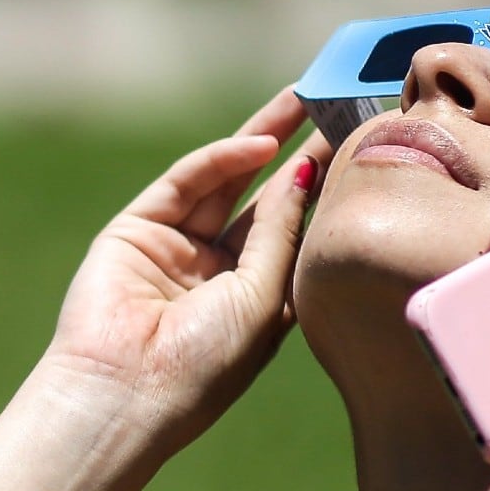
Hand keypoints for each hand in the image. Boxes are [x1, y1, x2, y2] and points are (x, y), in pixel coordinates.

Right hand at [41, 88, 325, 449]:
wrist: (125, 392)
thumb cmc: (205, 364)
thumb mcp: (263, 299)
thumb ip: (282, 232)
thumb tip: (303, 171)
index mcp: (257, 300)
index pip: (298, 232)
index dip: (327, 190)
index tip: (364, 148)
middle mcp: (219, 271)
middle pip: (266, 198)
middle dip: (299, 152)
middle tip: (337, 104)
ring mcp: (177, 248)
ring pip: (226, 180)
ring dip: (263, 138)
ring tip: (304, 98)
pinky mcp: (137, 229)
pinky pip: (185, 184)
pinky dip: (220, 160)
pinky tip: (260, 144)